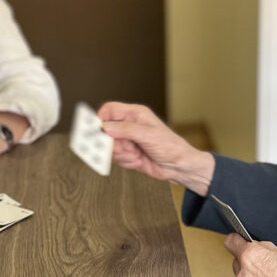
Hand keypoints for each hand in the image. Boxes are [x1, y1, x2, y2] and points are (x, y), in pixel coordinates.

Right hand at [97, 102, 215, 195]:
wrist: (178, 166)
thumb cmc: (170, 147)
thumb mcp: (148, 135)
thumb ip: (125, 129)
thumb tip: (105, 127)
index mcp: (135, 114)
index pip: (109, 110)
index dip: (100, 119)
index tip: (98, 131)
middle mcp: (129, 126)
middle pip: (105, 131)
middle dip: (113, 143)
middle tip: (125, 148)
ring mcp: (127, 140)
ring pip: (108, 147)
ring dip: (121, 154)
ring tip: (136, 155)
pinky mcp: (127, 153)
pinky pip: (115, 158)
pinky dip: (125, 162)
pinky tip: (138, 160)